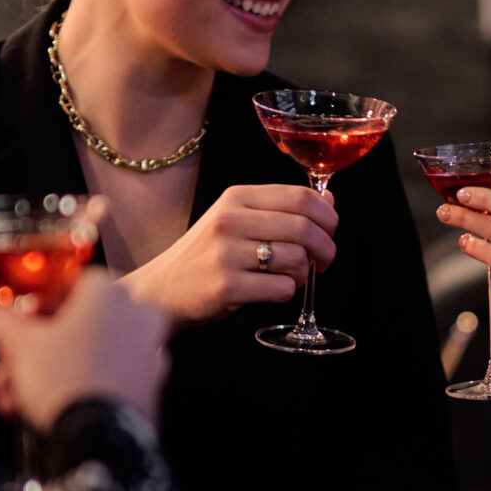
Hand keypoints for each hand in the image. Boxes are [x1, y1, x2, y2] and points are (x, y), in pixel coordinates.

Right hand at [0, 273, 168, 428]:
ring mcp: (147, 353)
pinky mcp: (148, 386)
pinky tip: (40, 406)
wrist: (100, 437)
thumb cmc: (65, 380)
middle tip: (9, 366)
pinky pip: (103, 379)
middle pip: (74, 325)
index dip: (35, 307)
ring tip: (13, 394)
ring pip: (86, 355)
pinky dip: (73, 388)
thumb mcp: (21, 344)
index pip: (67, 286)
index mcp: (108, 294)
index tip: (16, 325)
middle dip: (32, 348)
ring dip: (44, 372)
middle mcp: (136, 317)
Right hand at [121, 183, 335, 324]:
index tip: (330, 232)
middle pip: (304, 228)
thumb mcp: (236, 220)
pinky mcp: (226, 286)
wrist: (161, 290)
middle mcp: (230, 220)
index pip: (300, 197)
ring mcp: (226, 253)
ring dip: (304, 274)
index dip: (327, 216)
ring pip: (297, 260)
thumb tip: (329, 200)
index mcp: (236, 198)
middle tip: (324, 262)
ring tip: (289, 278)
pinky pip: (282, 288)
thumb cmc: (204, 256)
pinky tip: (271, 291)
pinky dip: (287, 293)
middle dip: (326, 249)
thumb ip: (280, 209)